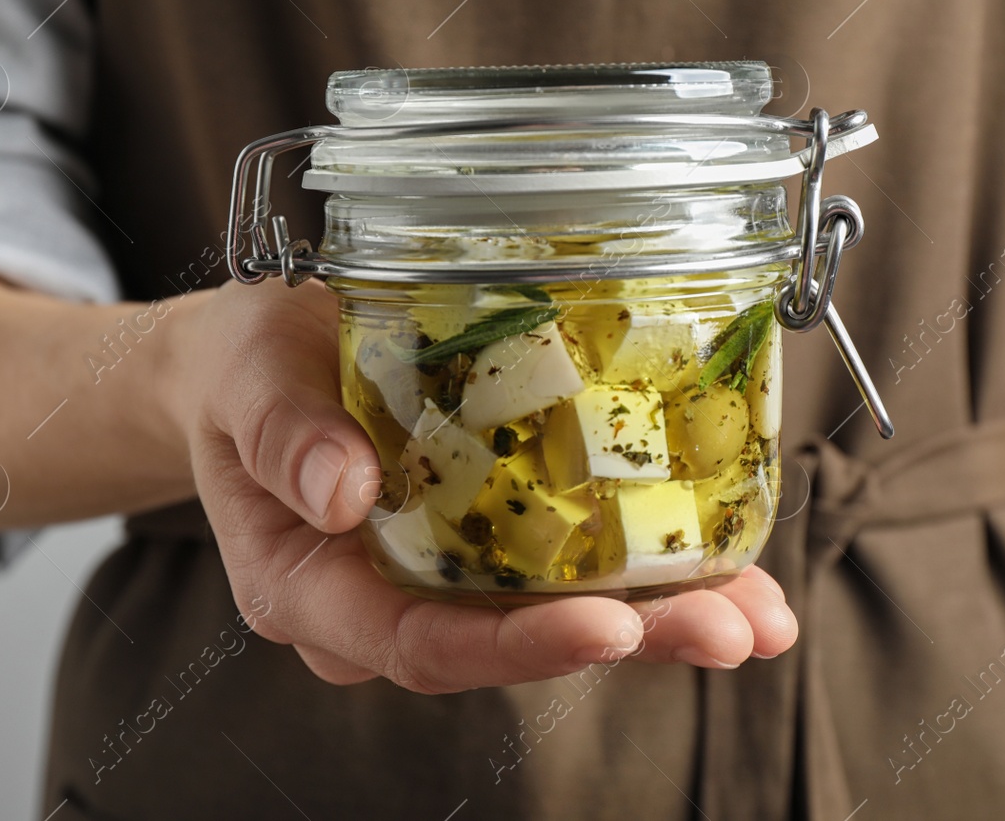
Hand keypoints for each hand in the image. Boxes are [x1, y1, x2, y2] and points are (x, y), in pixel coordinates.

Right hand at [163, 277, 798, 692]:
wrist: (256, 357)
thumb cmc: (242, 370)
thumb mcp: (244, 379)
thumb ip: (282, 435)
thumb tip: (343, 492)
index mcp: (313, 590)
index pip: (420, 645)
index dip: (517, 648)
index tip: (606, 626)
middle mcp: (390, 602)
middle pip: (512, 646)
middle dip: (629, 641)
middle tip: (727, 627)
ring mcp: (447, 575)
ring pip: (558, 616)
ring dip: (665, 619)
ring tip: (761, 614)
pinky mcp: (493, 537)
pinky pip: (573, 568)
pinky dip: (657, 572)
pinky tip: (736, 570)